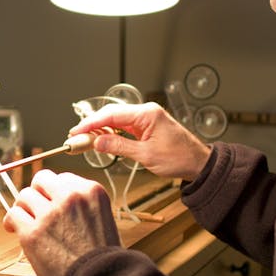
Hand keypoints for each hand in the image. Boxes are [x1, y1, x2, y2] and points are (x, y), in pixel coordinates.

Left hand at [3, 169, 120, 275]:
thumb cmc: (102, 260)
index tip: (50, 202)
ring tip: (25, 221)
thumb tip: (56, 201)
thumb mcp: (102, 219)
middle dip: (37, 193)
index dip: (54, 192)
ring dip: (23, 207)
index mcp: (92, 191)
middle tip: (35, 208)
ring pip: (24, 195)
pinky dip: (11, 222)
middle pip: (41, 179)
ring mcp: (50, 213)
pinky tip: (14, 230)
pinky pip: (13, 214)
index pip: (63, 178)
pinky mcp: (32, 232)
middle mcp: (71, 196)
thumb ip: (81, 206)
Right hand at [71, 102, 211, 180]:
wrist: (199, 164)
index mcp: (147, 114)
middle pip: (111, 114)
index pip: (111, 115)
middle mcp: (146, 112)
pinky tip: (102, 141)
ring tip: (85, 141)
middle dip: (92, 126)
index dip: (91, 123)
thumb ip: (119, 147)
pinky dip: (111, 134)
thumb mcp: (146, 155)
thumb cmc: (179, 158)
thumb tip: (97, 142)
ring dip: (100, 130)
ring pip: (116, 120)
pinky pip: (124, 127)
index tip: (76, 132)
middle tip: (76, 138)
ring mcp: (146, 119)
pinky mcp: (146, 127)